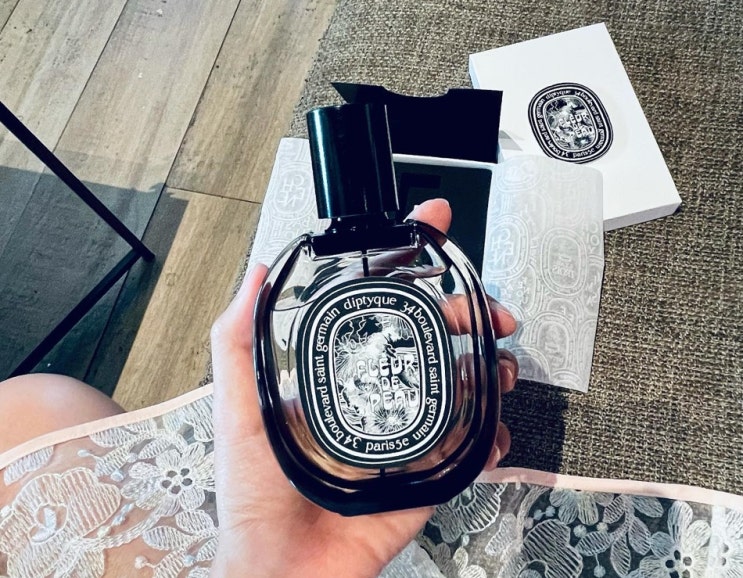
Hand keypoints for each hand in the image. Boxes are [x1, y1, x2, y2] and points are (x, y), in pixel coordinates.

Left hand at [209, 199, 517, 577]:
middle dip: (468, 315)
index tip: (434, 227)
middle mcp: (375, 396)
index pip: (380, 308)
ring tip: (500, 365)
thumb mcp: (238, 405)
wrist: (284, 570)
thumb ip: (239, 340)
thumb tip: (256, 271)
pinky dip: (490, 435)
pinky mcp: (425, 476)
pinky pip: (467, 449)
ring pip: (460, 386)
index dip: (411, 267)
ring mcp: (404, 434)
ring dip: (489, 368)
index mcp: (337, 374)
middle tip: (488, 311)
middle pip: (432, 341)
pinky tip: (494, 429)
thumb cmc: (254, 493)